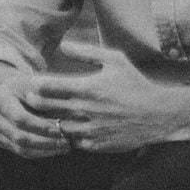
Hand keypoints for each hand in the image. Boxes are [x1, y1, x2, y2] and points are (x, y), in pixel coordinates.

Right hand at [0, 68, 72, 158]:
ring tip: (65, 147)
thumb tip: (66, 114)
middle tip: (67, 142)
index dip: (41, 126)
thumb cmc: (31, 86)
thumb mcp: (38, 84)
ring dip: (45, 150)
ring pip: (20, 148)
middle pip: (19, 136)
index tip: (61, 130)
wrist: (14, 91)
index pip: (20, 118)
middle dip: (45, 141)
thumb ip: (48, 97)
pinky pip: (20, 152)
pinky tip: (56, 149)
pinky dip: (40, 152)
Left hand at [22, 40, 189, 152]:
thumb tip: (63, 45)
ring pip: (55, 127)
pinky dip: (67, 136)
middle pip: (45, 108)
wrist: (157, 114)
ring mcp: (89, 130)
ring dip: (50, 121)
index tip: (34, 83)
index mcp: (87, 88)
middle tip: (32, 99)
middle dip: (35, 102)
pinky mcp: (94, 145)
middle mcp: (85, 110)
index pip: (47, 87)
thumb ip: (87, 52)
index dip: (35, 85)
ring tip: (47, 115)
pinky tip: (69, 128)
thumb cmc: (135, 83)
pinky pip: (71, 142)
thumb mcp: (115, 60)